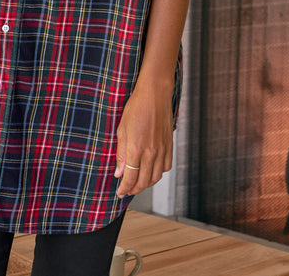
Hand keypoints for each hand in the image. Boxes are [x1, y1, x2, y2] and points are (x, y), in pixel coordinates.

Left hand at [113, 80, 173, 198]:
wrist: (155, 95)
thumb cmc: (136, 108)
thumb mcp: (122, 129)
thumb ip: (120, 153)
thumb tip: (119, 172)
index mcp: (136, 148)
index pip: (130, 177)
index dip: (124, 188)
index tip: (119, 192)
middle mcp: (151, 152)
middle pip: (143, 181)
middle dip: (134, 189)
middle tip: (127, 190)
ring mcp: (162, 150)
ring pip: (156, 177)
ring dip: (146, 184)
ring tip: (138, 182)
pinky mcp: (170, 146)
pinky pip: (166, 167)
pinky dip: (158, 173)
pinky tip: (151, 170)